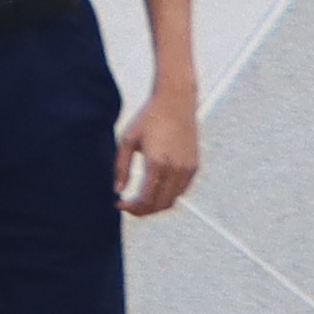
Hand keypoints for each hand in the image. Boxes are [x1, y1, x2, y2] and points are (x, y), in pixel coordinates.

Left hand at [118, 81, 201, 218]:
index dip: (131, 208)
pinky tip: (155, 189)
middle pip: (160, 205)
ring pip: (173, 200)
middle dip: (142, 211)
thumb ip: (121, 167)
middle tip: (128, 206)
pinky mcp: (195, 166)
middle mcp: (176, 170)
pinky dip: (168, 195)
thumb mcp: (127, 139)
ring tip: (139, 200)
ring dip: (156, 205)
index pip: (146, 200)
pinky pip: (182, 190)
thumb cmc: (148, 118)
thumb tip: (118, 190)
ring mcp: (189, 169)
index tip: (118, 204)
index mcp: (158, 163)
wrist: (176, 102)